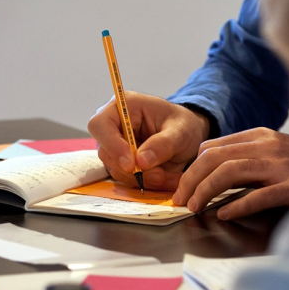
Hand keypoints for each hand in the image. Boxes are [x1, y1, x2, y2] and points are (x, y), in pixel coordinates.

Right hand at [87, 91, 209, 190]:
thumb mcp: (181, 131)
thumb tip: (141, 162)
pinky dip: (147, 183)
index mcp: (124, 106)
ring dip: (142, 179)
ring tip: (170, 178)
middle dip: (132, 169)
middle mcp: (114, 126)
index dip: (111, 145)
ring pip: (116, 170)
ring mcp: (116, 146)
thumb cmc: (182, 124)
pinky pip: (127, 179)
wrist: (188, 136)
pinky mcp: (122, 163)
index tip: (131, 164)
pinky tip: (166, 180)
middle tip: (159, 175)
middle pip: (106, 152)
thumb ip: (163, 144)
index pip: (100, 124)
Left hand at [172, 127, 288, 219]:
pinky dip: (237, 205)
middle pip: (216, 159)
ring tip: (194, 207)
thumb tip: (204, 162)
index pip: (213, 147)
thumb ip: (241, 153)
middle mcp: (268, 147)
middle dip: (191, 180)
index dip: (191, 167)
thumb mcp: (271, 149)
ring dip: (206, 190)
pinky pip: (259, 196)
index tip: (181, 186)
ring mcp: (282, 166)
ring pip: (231, 172)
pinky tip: (223, 214)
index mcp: (259, 136)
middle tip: (180, 200)